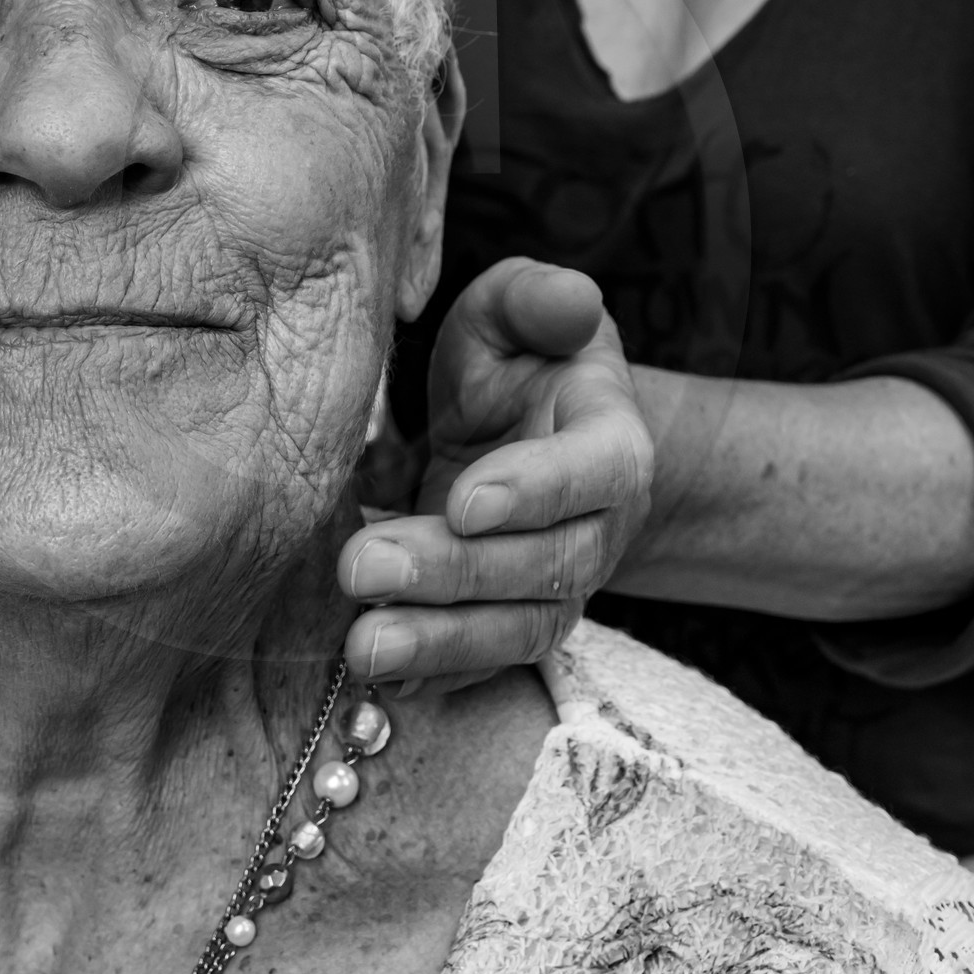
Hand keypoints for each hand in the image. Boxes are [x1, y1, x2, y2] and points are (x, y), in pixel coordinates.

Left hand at [340, 259, 652, 689]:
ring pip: (515, 629)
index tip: (464, 498)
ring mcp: (558, 588)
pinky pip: (485, 665)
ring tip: (361, 643)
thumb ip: (538, 300)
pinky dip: (433, 675)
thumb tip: (569, 298)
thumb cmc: (518, 358)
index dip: (535, 490)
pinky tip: (376, 673)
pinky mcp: (510, 625)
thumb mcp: (519, 311)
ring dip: (439, 641)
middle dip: (454, 573)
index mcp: (611, 443)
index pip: (593, 473)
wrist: (525, 433)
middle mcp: (597, 528)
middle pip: (544, 565)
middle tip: (361, 566)